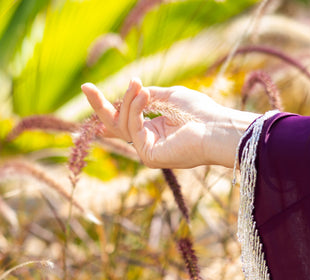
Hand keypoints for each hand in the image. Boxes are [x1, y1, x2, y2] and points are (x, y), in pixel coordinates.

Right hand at [81, 78, 259, 168]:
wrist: (216, 128)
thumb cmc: (200, 112)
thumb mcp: (171, 97)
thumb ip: (149, 96)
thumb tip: (134, 90)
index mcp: (156, 131)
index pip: (126, 120)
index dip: (109, 106)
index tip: (90, 89)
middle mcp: (150, 143)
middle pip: (117, 126)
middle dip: (101, 106)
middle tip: (85, 87)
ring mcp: (148, 152)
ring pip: (124, 125)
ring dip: (129, 101)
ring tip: (137, 84)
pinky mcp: (150, 156)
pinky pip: (133, 129)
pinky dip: (135, 110)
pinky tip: (143, 95)